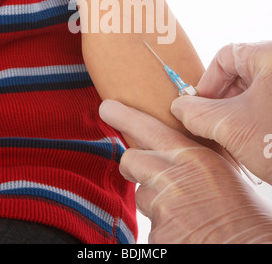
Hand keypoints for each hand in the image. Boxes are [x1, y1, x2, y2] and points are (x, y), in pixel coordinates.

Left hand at [99, 99, 271, 243]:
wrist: (250, 248)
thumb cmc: (244, 212)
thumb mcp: (224, 173)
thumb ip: (194, 159)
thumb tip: (174, 151)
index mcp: (192, 158)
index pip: (148, 129)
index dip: (124, 116)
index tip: (107, 108)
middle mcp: (172, 178)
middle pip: (131, 160)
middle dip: (134, 166)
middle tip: (145, 172)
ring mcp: (162, 208)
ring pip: (142, 197)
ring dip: (155, 203)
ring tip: (184, 212)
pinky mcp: (157, 235)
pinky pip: (151, 228)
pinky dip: (164, 231)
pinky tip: (186, 233)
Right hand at [171, 42, 271, 183]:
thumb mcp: (232, 126)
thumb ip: (198, 113)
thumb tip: (180, 107)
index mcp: (271, 56)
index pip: (226, 56)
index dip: (207, 81)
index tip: (198, 106)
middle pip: (242, 74)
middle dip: (222, 102)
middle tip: (212, 126)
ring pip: (257, 93)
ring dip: (238, 115)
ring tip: (232, 140)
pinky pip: (270, 106)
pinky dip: (256, 122)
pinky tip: (252, 144)